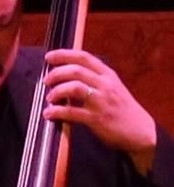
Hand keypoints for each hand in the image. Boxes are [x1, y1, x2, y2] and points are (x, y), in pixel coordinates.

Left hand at [44, 49, 157, 169]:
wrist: (139, 130)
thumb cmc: (121, 109)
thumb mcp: (112, 88)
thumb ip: (94, 80)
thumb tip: (67, 75)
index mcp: (108, 75)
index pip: (84, 58)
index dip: (64, 55)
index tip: (49, 57)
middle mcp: (105, 85)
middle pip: (76, 71)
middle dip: (57, 74)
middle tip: (46, 81)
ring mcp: (101, 101)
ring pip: (74, 88)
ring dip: (57, 91)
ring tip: (49, 98)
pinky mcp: (97, 118)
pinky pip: (72, 112)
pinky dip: (57, 112)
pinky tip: (49, 114)